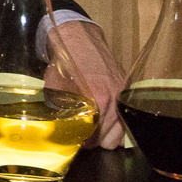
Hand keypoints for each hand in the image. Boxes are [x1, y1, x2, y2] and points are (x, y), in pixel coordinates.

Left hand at [49, 20, 127, 148]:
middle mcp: (115, 101)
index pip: (96, 137)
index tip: (77, 141)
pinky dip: (117, 123)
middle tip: (84, 135)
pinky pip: (126, 118)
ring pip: (122, 132)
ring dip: (107, 134)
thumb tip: (59, 129)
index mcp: (99, 100)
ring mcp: (123, 96)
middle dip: (96, 140)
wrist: (79, 39)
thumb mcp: (55, 88)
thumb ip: (60, 111)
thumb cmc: (65, 63)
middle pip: (110, 140)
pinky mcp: (126, 91)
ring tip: (94, 128)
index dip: (84, 143)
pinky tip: (104, 119)